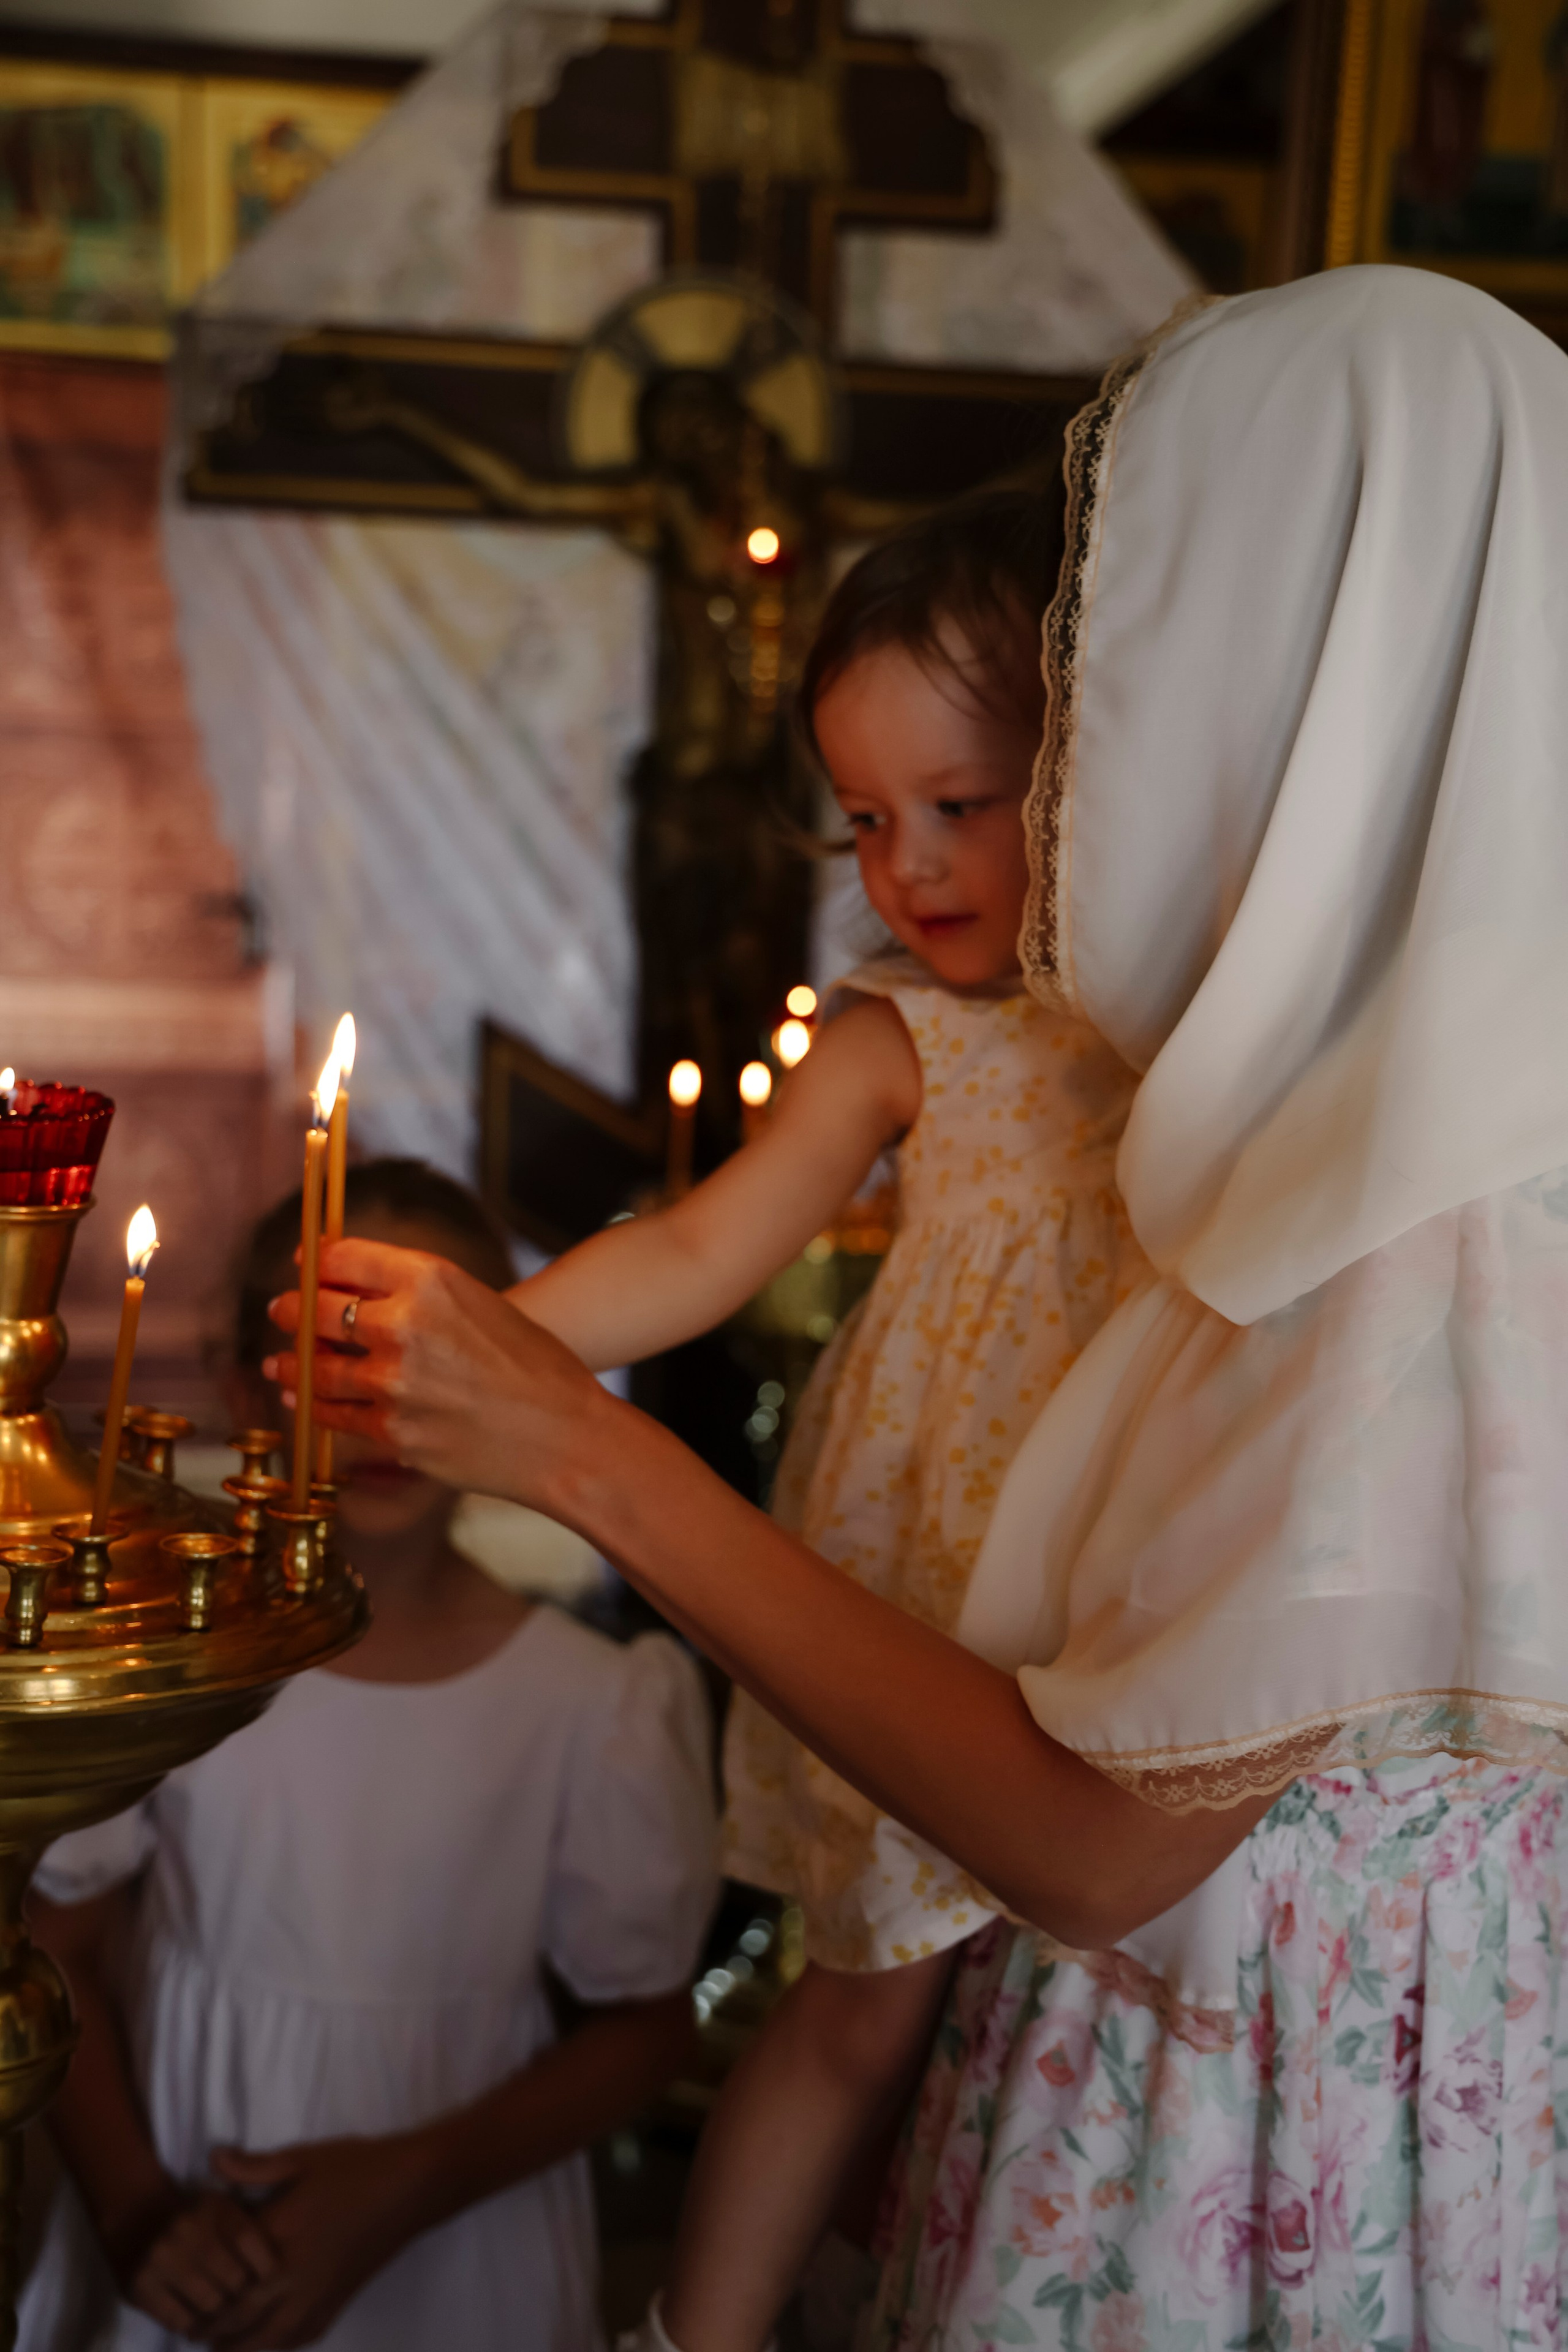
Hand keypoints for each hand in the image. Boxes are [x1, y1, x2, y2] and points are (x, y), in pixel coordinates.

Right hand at [123, 2189, 279, 2340]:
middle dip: (246, 2298)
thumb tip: (283, 2276)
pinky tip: (198, 2321)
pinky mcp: (140, 2284)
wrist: (137, 2221)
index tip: (273, 2284)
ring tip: (225, 2316)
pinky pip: (180, 2319)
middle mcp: (187, 2227)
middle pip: (234, 2279)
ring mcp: (161, 2256)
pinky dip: (193, 2326)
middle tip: (249, 2308)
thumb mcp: (227, 2210)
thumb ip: (254, 2232)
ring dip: (221, 2317)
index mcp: (214, 2206)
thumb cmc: (198, 2223)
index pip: (250, 2241)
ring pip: (211, 2304)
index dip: (266, 2269)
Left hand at [197, 2137, 431, 2349]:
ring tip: (217, 2344)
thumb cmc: (354, 2168)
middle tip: (187, 2329)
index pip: (226, 2277)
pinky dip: (275, 2346)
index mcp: (280, 2238)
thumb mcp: (303, 2159)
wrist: (409, 2188)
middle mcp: (294, 2276)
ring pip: (268, 2340)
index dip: (199, 2291)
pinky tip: (266, 2343)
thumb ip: (254, 2166)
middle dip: (210, 2328)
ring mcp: (317, 2296)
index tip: (177, 2293)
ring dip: (238, 2347)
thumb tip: (211, 2160)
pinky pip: (299, 2338)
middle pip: (240, 2318)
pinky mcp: (337, 2304)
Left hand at [266, 1240, 608, 1515]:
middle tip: (281, 1310)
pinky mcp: (392, 1433)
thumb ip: (420, 1292)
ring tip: (278, 1363)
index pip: (343, 1257)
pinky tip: (304, 1400)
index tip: (305, 1265)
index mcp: (430, 1280)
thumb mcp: (481, 1304)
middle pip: (316, 1309)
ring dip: (291, 1364)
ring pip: (317, 1368)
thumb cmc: (535, 1367)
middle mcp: (404, 1325)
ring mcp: (393, 1383)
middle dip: (291, 1309)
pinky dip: (313, 1406)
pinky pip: (334, 1416)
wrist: (565, 1437)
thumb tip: (354, 1284)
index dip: (316, 1260)